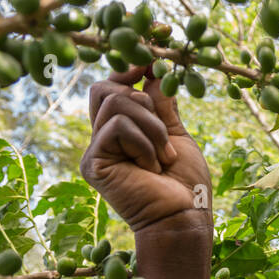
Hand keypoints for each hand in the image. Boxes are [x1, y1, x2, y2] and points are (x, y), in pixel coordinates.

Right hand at [81, 65, 211, 235]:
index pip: (112, 87)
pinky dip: (144, 142)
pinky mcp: (92, 163)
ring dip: (151, 126)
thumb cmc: (185, 184)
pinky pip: (116, 126)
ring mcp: (95, 151)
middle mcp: (103, 139)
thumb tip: (154, 66)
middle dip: (143, 102)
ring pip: (114, 102)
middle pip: (104, 88)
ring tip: (163, 157)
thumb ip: (161, 103)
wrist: (183, 218)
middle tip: (164, 133)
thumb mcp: (176, 133)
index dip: (128, 70)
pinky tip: (151, 168)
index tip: (151, 61)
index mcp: (121, 131)